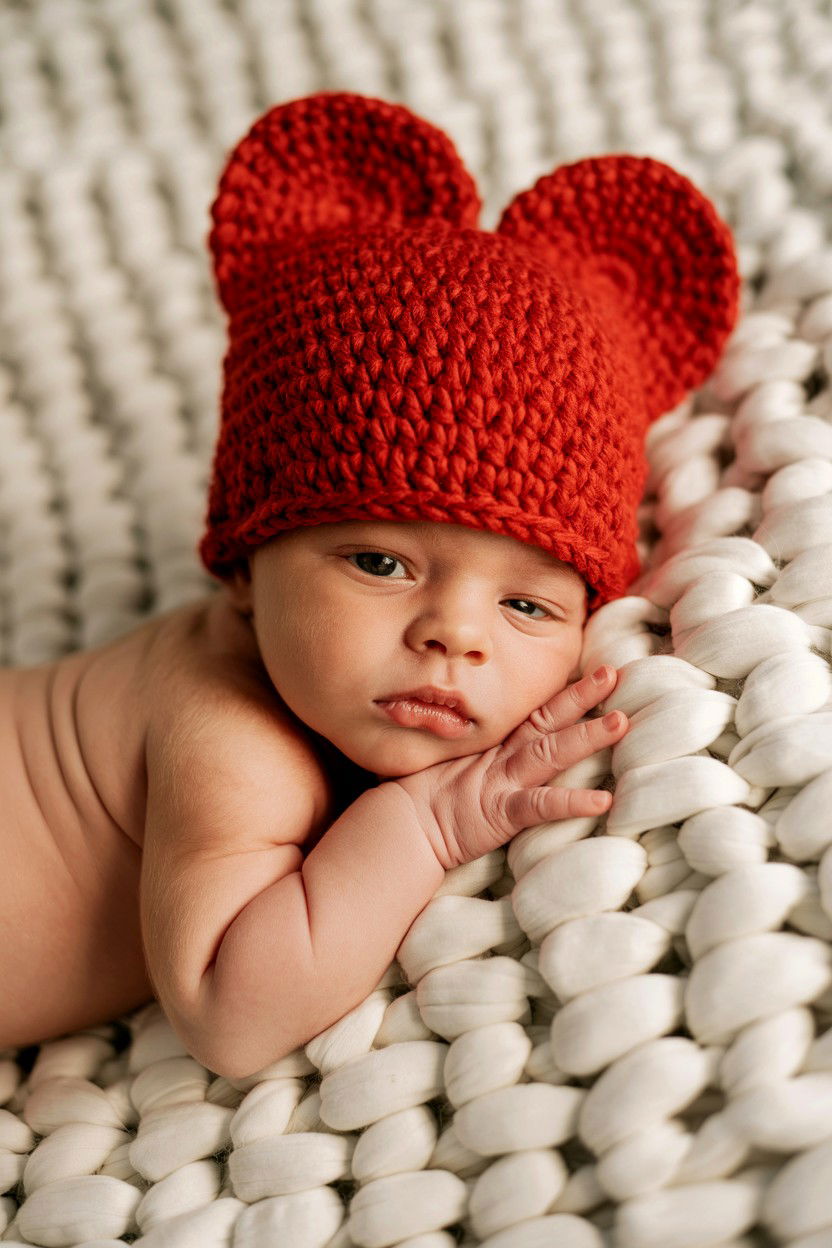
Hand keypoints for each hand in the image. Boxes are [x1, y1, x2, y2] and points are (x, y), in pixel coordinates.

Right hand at [387, 667, 628, 869]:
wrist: (402, 825)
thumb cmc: (425, 795)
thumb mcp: (458, 762)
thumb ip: (482, 747)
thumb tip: (501, 735)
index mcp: (496, 743)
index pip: (536, 711)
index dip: (566, 692)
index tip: (597, 672)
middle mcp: (503, 756)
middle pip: (547, 719)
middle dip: (581, 696)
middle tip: (614, 674)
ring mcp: (503, 781)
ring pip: (551, 752)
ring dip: (587, 737)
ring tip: (620, 723)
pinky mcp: (501, 811)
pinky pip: (541, 806)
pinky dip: (572, 802)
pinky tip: (603, 800)